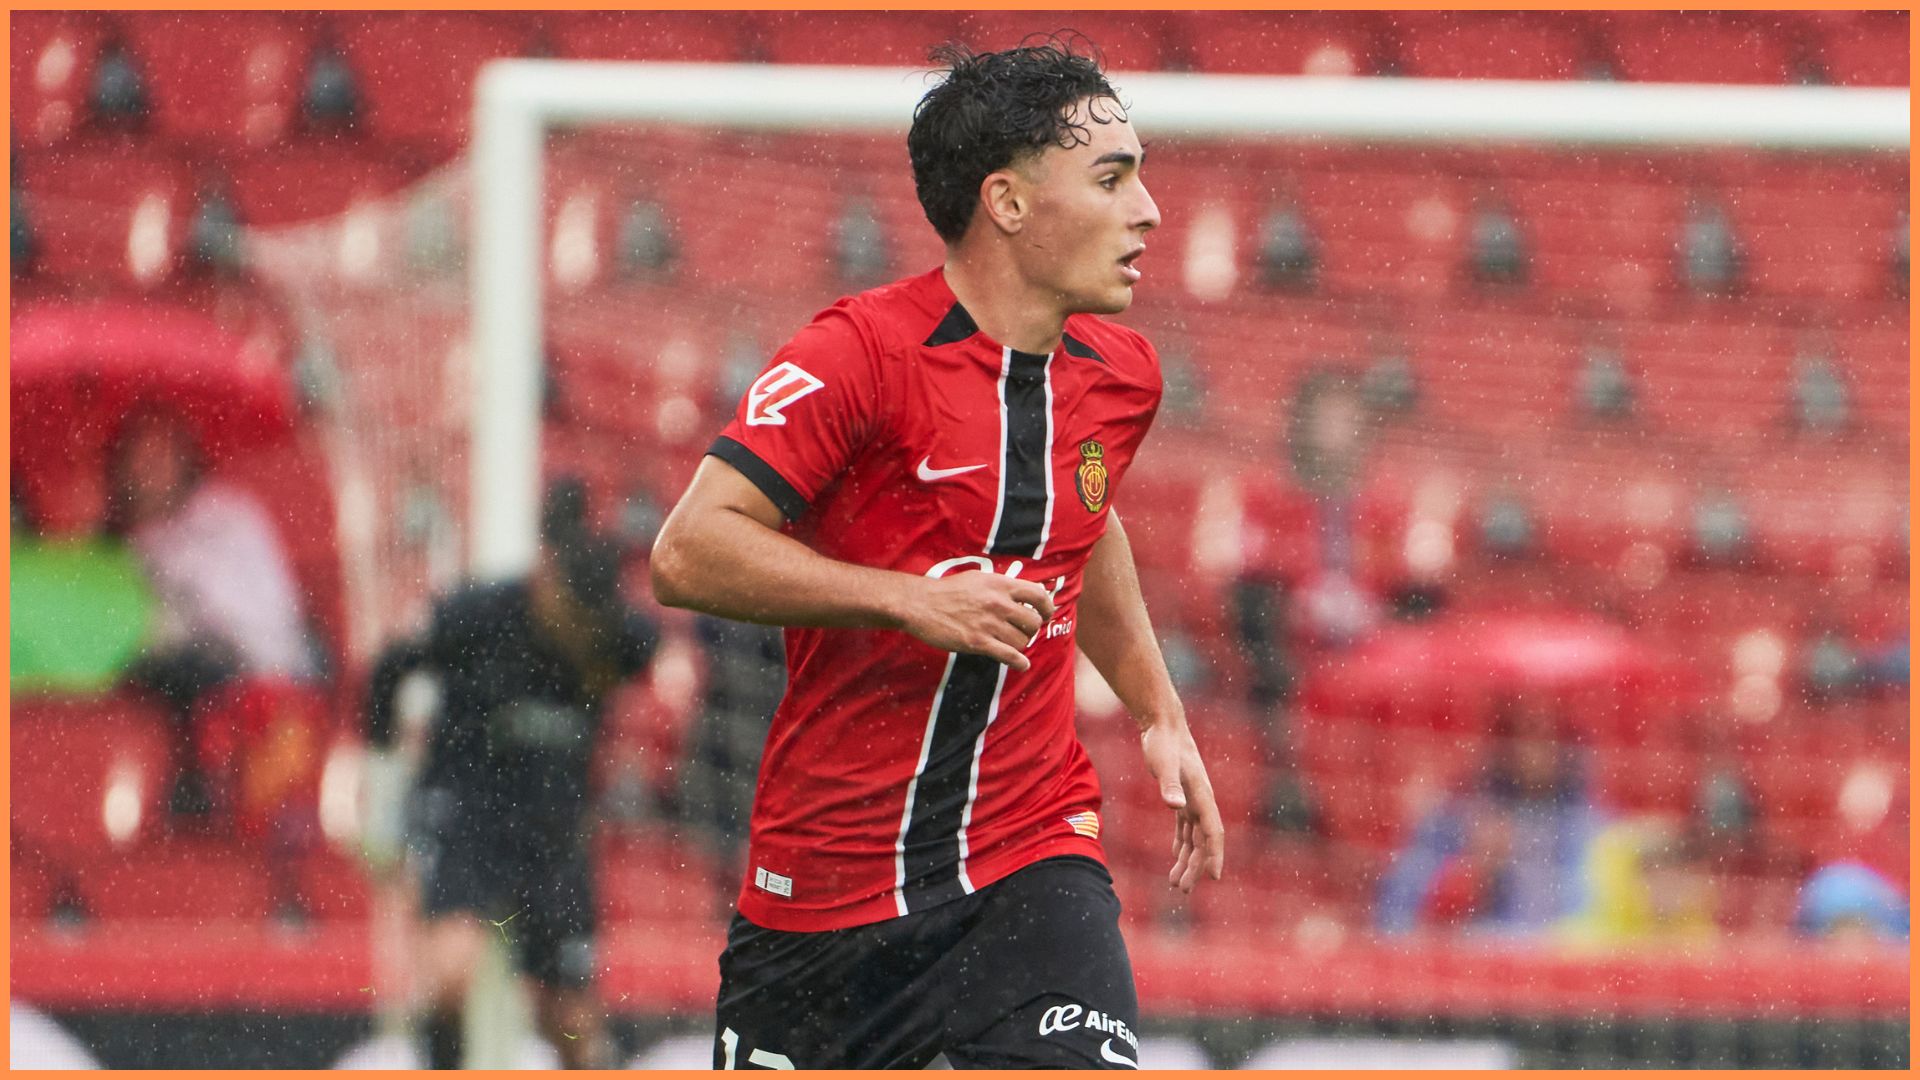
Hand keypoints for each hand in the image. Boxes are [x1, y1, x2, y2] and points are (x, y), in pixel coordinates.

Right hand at [900, 571, 1055, 670]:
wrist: (921, 604)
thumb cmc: (947, 591)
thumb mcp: (978, 579)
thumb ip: (1000, 587)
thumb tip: (1020, 596)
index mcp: (1000, 584)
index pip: (1037, 594)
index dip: (1047, 607)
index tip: (1046, 614)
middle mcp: (998, 603)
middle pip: (1033, 622)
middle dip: (1031, 629)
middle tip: (1022, 632)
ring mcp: (989, 624)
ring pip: (1022, 640)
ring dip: (1020, 645)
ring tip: (1011, 644)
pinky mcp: (978, 642)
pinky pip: (1009, 656)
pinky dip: (1019, 662)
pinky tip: (1021, 665)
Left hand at [1140, 719, 1224, 892]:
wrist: (1162, 723)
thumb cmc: (1163, 742)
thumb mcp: (1163, 763)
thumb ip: (1169, 784)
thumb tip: (1175, 806)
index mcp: (1202, 796)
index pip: (1213, 833)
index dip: (1214, 856)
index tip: (1213, 877)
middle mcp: (1201, 800)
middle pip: (1203, 841)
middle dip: (1195, 867)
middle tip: (1182, 890)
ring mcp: (1193, 798)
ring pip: (1194, 837)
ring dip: (1187, 859)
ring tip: (1175, 883)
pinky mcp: (1182, 795)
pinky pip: (1185, 826)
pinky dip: (1182, 842)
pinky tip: (1175, 855)